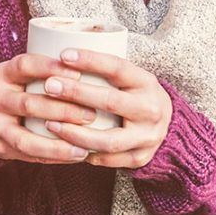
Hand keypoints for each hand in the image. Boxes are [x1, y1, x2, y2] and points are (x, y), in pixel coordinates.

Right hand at [0, 53, 94, 163]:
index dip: (51, 68)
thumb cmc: (11, 90)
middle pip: (29, 104)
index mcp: (2, 74)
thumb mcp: (18, 74)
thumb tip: (91, 66)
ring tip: (86, 144)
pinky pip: (29, 154)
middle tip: (91, 113)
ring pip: (27, 136)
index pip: (25, 66)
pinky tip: (76, 155)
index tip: (79, 72)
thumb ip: (44, 70)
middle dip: (63, 110)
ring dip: (59, 140)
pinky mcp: (0, 147)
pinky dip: (55, 156)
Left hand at [37, 49, 171, 168]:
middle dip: (76, 93)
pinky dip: (85, 153)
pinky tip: (64, 146)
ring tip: (49, 124)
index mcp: (146, 82)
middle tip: (48, 86)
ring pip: (108, 139)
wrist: (166, 123)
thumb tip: (59, 54)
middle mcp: (150, 109)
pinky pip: (108, 160)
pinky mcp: (140, 157)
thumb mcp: (128, 77)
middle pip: (110, 101)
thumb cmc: (133, 94)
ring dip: (75, 133)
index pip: (118, 67)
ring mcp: (147, 136)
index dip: (91, 60)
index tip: (64, 55)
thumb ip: (103, 70)